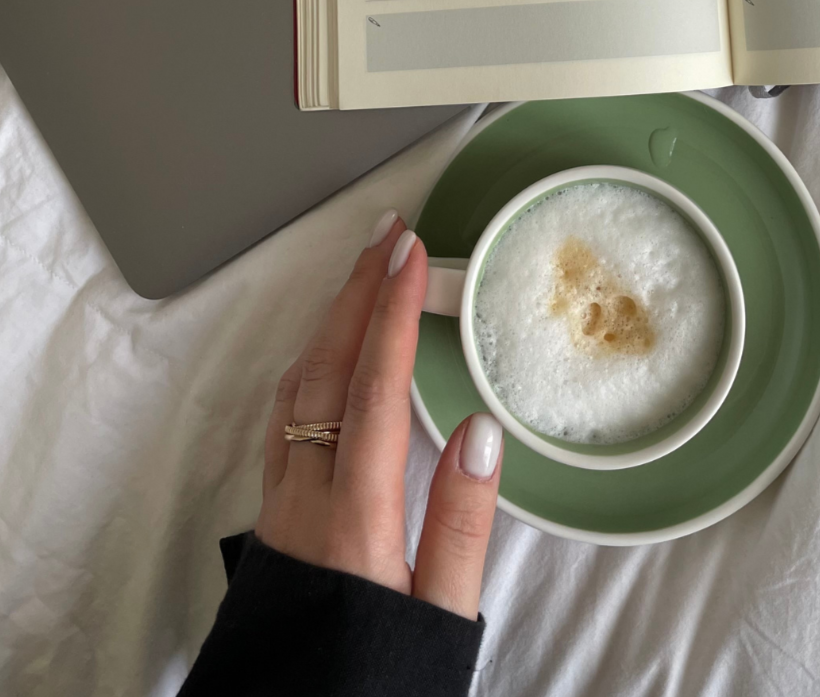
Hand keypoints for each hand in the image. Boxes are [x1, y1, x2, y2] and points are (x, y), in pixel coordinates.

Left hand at [257, 213, 502, 619]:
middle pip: (322, 368)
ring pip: (295, 388)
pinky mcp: (272, 518)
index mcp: (355, 517)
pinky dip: (310, 365)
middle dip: (353, 290)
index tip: (408, 250)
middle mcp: (304, 498)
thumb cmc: (373, 678)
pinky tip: (328, 357)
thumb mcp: (440, 617)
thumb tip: (481, 426)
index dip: (389, 309)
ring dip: (329, 321)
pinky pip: (284, 417)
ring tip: (362, 277)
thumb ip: (462, 522)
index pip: (371, 386)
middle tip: (385, 233)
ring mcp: (280, 505)